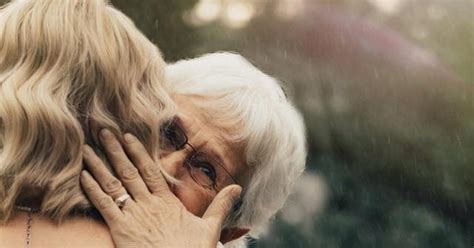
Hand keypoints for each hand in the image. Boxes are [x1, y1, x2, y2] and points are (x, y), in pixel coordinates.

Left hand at [80, 129, 241, 247]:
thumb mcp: (210, 229)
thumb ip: (221, 206)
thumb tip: (237, 187)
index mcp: (167, 202)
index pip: (150, 170)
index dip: (138, 152)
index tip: (127, 136)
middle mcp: (148, 204)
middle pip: (128, 171)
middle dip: (114, 150)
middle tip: (101, 130)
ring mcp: (133, 216)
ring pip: (113, 184)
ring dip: (99, 165)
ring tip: (86, 148)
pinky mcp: (120, 230)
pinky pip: (104, 205)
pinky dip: (92, 190)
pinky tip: (83, 176)